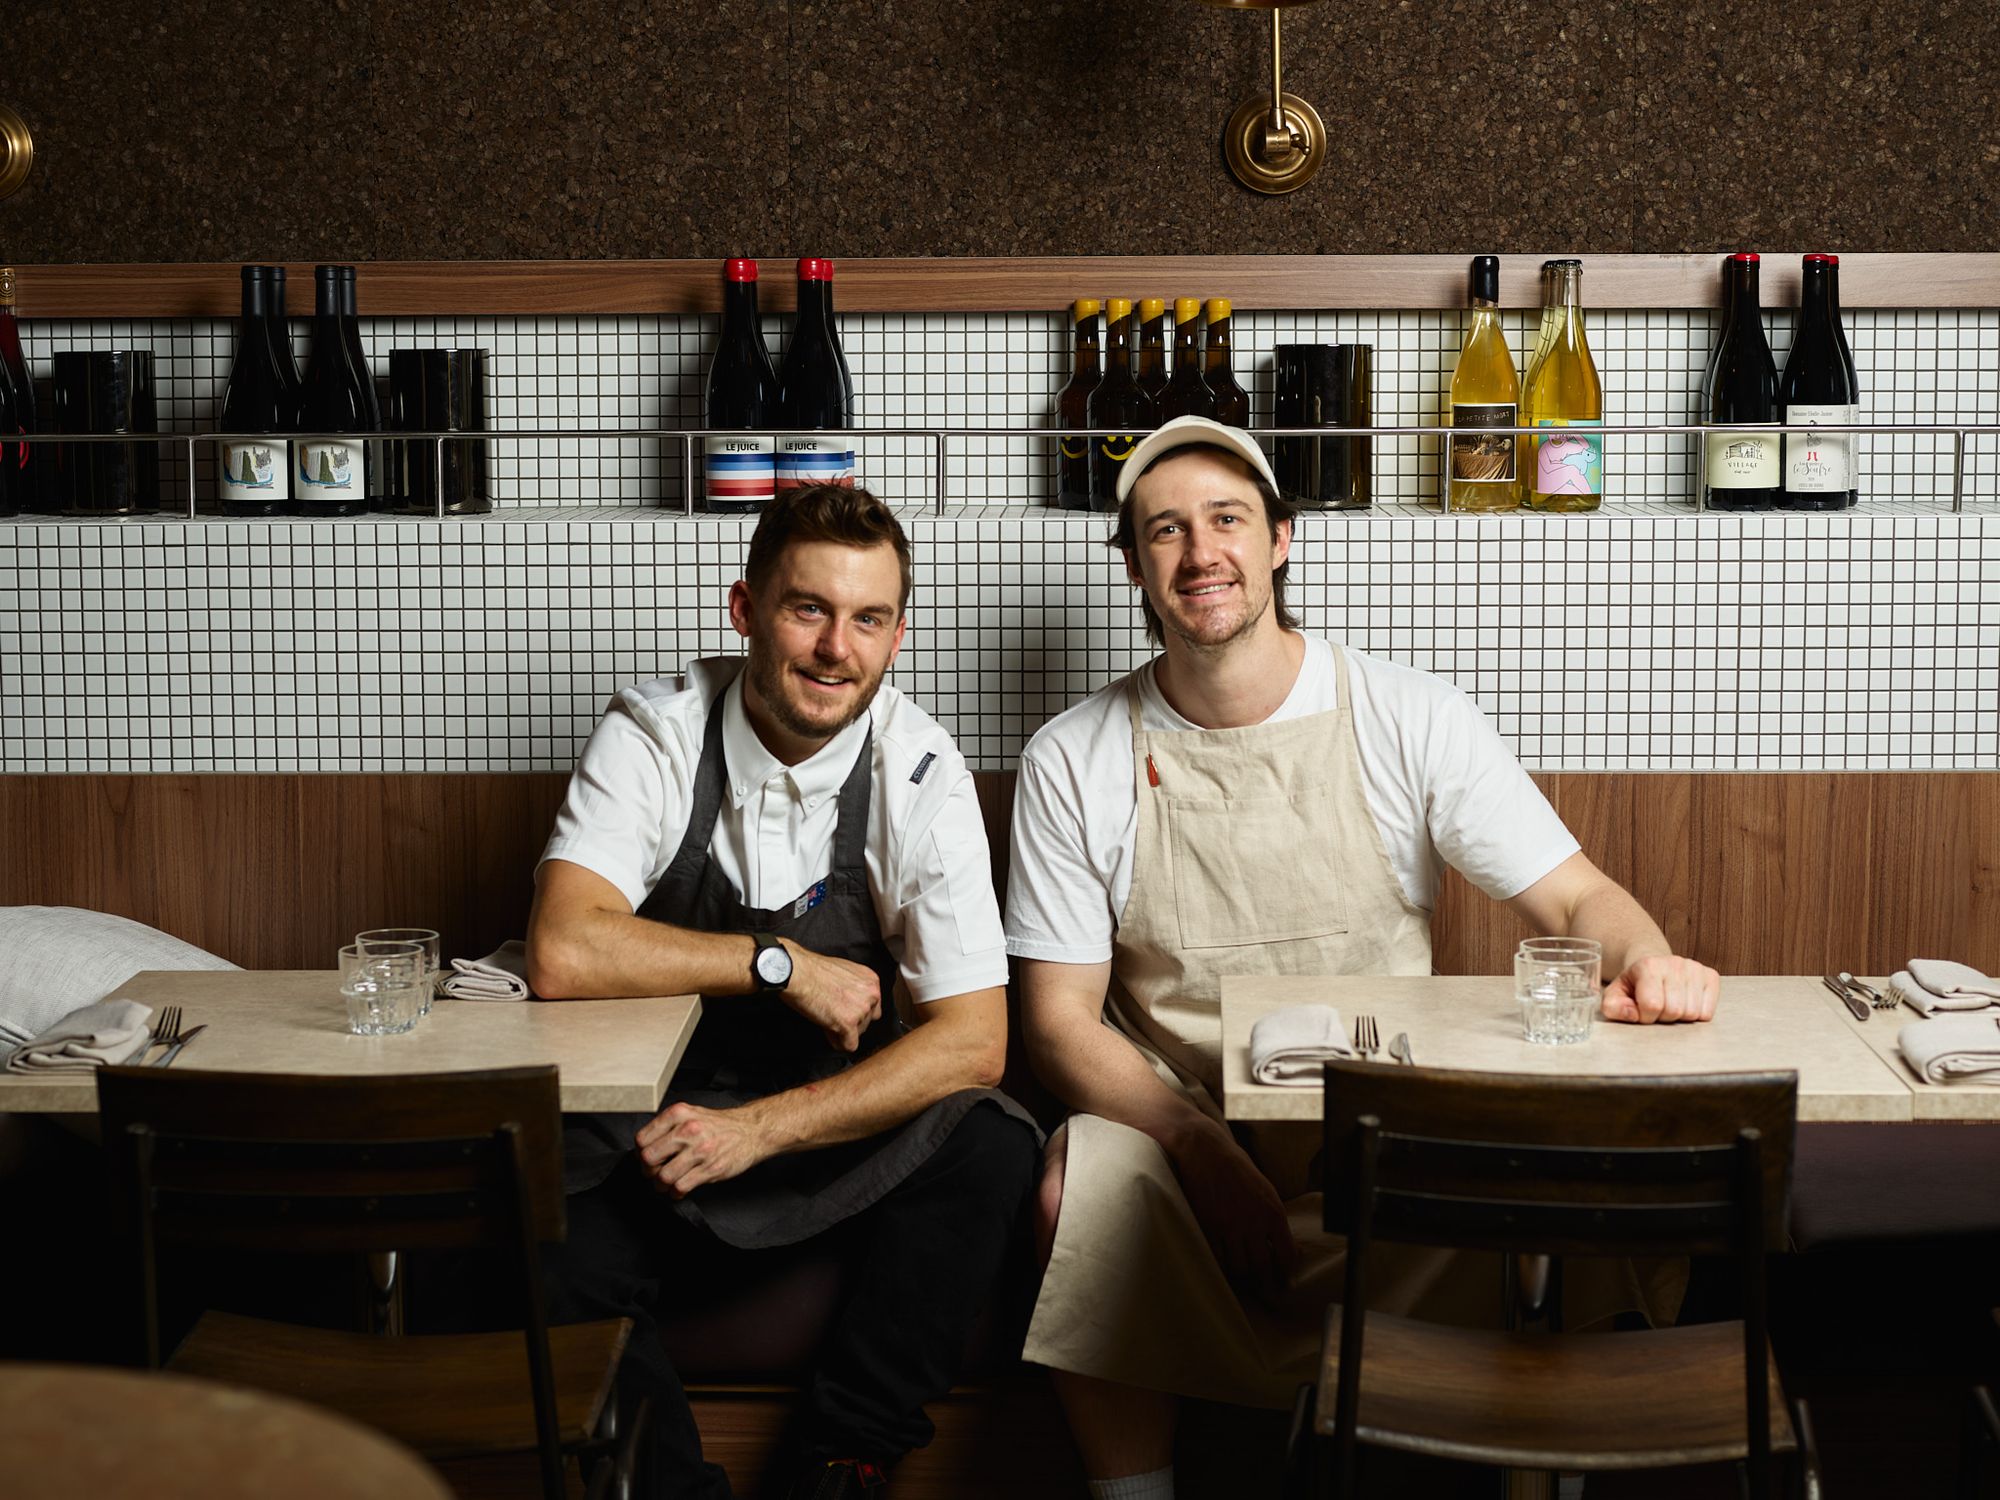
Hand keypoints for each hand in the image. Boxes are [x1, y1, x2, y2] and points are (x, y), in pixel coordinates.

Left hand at [636, 1100, 775, 1196]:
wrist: (751, 1131)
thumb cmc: (719, 1125)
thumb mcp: (690, 1114)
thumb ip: (667, 1127)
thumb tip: (644, 1148)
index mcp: (679, 1114)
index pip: (642, 1139)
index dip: (641, 1153)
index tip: (647, 1159)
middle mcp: (687, 1130)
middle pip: (649, 1159)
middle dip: (648, 1171)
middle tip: (654, 1173)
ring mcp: (700, 1150)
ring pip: (663, 1177)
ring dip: (661, 1185)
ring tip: (667, 1184)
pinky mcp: (710, 1169)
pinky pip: (680, 1187)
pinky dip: (675, 1193)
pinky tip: (679, 1189)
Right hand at [780, 941, 883, 1051]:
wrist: (799, 973)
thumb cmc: (813, 970)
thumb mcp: (845, 972)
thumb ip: (855, 988)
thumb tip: (852, 1003)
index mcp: (871, 981)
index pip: (873, 1007)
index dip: (856, 1011)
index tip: (844, 1010)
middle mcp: (871, 995)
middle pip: (867, 1021)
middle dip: (850, 1021)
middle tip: (832, 1015)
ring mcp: (861, 1010)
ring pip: (858, 1033)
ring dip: (842, 1030)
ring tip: (826, 1019)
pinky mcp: (848, 1023)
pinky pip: (849, 1045)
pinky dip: (838, 1043)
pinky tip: (828, 1032)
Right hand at [1171, 1120, 1297, 1300]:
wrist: (1204, 1150)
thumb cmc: (1236, 1167)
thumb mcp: (1265, 1188)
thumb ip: (1273, 1217)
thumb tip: (1285, 1246)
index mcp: (1273, 1211)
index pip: (1287, 1255)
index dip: (1285, 1273)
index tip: (1282, 1280)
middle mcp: (1254, 1221)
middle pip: (1263, 1267)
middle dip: (1264, 1281)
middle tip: (1262, 1288)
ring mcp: (1229, 1225)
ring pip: (1239, 1267)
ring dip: (1241, 1272)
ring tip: (1240, 1271)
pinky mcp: (1207, 1226)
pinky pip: (1217, 1258)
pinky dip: (1221, 1263)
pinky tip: (1222, 1260)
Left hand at [1602, 954, 1720, 1023]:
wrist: (1653, 965)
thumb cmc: (1634, 985)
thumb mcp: (1615, 994)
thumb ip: (1613, 1007)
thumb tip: (1633, 1014)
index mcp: (1648, 966)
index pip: (1652, 1005)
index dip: (1645, 1016)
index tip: (1641, 1010)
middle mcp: (1674, 963)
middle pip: (1674, 1011)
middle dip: (1663, 1017)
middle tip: (1657, 1008)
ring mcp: (1694, 968)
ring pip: (1692, 1013)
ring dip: (1679, 1017)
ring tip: (1670, 1004)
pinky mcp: (1710, 976)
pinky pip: (1707, 1012)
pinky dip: (1696, 1015)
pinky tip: (1684, 1003)